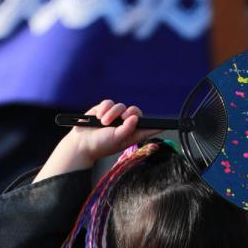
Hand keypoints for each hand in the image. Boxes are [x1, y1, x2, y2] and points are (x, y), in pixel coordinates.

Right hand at [34, 99, 149, 182]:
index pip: (147, 128)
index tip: (166, 124)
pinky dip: (105, 108)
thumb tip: (134, 118)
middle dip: (130, 113)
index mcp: (130, 134)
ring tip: (104, 123)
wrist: (81, 142)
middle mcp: (124, 125)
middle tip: (123, 119)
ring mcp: (115, 116)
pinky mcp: (104, 109)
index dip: (156, 126)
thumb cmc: (100, 145)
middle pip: (136, 112)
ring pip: (121, 106)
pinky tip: (99, 117)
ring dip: (113, 113)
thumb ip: (127, 129)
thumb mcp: (117, 140)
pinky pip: (109, 102)